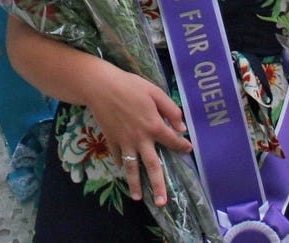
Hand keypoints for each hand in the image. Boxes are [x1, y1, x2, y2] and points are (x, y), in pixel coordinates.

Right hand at [85, 66, 191, 207]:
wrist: (101, 87)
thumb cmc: (130, 86)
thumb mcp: (155, 92)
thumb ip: (171, 110)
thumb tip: (182, 128)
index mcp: (153, 125)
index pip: (172, 141)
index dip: (182, 146)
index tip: (188, 150)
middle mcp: (140, 138)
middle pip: (151, 166)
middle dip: (158, 185)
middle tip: (162, 202)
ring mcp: (124, 141)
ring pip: (131, 167)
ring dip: (135, 184)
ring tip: (138, 198)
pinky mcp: (111, 140)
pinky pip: (117, 156)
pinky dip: (120, 163)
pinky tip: (123, 169)